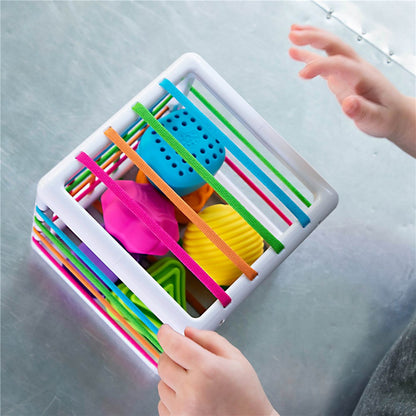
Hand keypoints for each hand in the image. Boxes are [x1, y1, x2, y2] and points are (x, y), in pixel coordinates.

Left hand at [157, 325, 278, 415]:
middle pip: (163, 362)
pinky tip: (191, 397)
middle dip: (172, 355)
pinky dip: (173, 397)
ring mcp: (183, 410)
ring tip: (194, 382)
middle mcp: (192, 391)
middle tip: (186, 358)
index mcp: (207, 369)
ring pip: (161, 383)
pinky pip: (162, 403)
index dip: (166, 334)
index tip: (166, 331)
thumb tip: (188, 332)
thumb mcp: (235, 358)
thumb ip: (210, 339)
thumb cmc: (246, 395)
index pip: (174, 345)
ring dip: (172, 378)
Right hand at [289, 24, 415, 156]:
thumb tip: (348, 104)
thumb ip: (362, 111)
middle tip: (293, 35)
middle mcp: (357, 68)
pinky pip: (326, 60)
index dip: (320, 66)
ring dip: (311, 38)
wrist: (394, 114)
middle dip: (314, 37)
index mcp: (364, 76)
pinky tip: (297, 53)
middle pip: (335, 46)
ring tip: (292, 34)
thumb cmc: (386, 117)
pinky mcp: (343, 75)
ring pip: (330, 48)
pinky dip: (311, 55)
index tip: (302, 74)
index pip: (339, 64)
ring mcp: (349, 70)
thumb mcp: (376, 119)